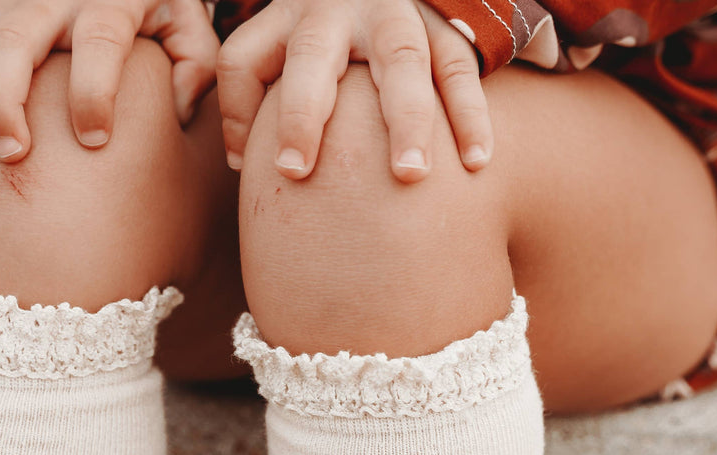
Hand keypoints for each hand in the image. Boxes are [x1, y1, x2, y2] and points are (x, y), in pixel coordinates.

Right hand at [0, 0, 219, 174]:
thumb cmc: (162, 12)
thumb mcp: (189, 27)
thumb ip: (195, 65)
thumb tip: (177, 107)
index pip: (100, 38)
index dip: (95, 89)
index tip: (95, 140)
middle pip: (15, 40)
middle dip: (7, 99)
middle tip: (15, 157)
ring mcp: (6, 7)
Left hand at [216, 0, 492, 182]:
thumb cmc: (321, 36)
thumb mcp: (277, 46)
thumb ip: (249, 96)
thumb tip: (239, 162)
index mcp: (286, 17)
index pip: (244, 59)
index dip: (239, 113)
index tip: (282, 171)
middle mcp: (334, 7)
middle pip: (314, 58)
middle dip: (304, 114)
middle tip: (299, 171)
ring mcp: (394, 10)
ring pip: (400, 58)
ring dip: (407, 118)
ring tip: (412, 175)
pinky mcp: (443, 22)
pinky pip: (458, 66)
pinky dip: (469, 113)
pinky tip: (477, 161)